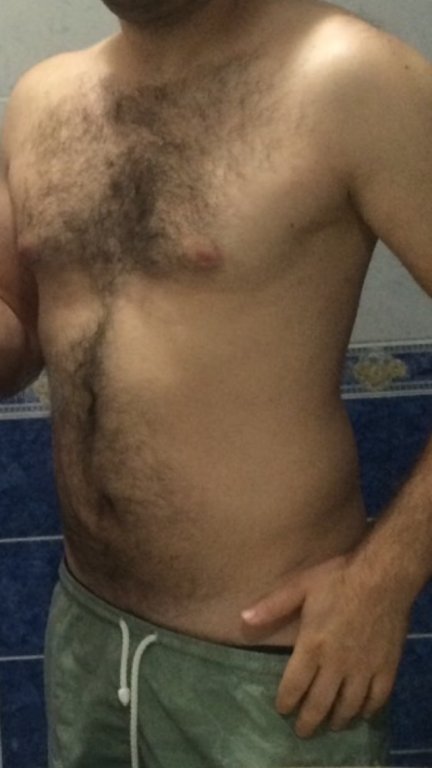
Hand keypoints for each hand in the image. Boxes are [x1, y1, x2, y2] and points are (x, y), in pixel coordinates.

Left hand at [241, 554, 410, 737]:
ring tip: (329, 724)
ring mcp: (363, 669)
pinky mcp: (386, 667)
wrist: (382, 576)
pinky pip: (377, 699)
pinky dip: (367, 710)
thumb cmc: (338, 578)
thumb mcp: (300, 586)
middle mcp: (336, 664)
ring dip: (336, 720)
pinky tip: (361, 712)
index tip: (283, 709)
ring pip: (348, 707)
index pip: (294, 686)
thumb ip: (272, 607)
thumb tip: (243, 618)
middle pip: (319, 704)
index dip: (286, 703)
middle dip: (308, 721)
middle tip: (302, 731)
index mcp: (312, 646)